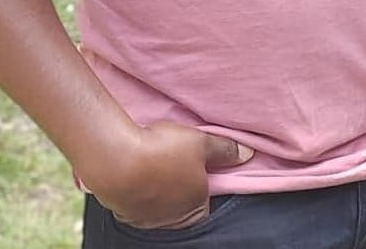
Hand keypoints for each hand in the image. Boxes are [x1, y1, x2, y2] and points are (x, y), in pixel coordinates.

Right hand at [99, 121, 253, 229]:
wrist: (118, 159)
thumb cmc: (164, 152)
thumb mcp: (201, 143)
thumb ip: (224, 150)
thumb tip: (247, 154)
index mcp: (195, 209)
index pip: (207, 201)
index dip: (205, 181)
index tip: (199, 163)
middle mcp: (172, 221)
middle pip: (182, 203)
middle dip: (180, 184)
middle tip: (175, 158)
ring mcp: (147, 220)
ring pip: (159, 203)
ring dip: (158, 186)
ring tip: (154, 160)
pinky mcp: (124, 212)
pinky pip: (137, 200)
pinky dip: (138, 186)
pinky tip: (136, 168)